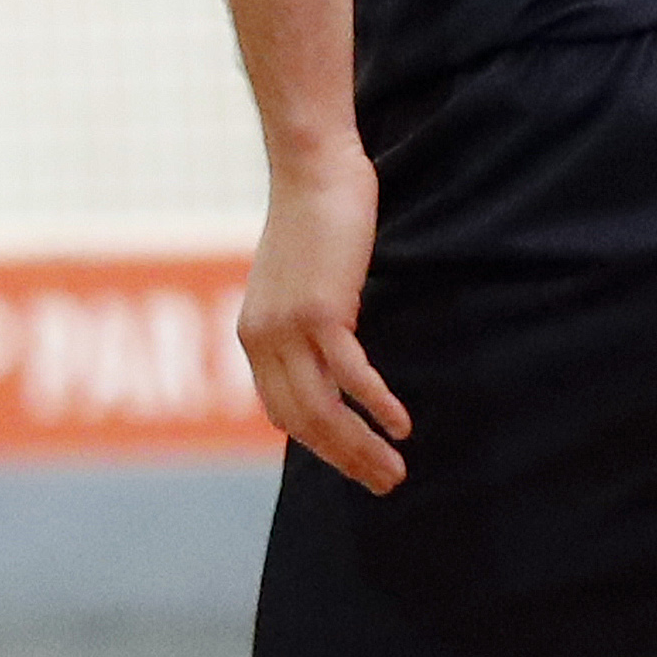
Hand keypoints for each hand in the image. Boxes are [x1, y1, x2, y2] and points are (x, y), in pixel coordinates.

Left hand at [241, 134, 406, 492]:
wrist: (313, 171)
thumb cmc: (315, 224)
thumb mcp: (303, 283)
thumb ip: (310, 323)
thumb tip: (335, 353)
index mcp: (254, 339)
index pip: (285, 413)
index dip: (321, 447)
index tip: (356, 466)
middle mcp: (262, 341)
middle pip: (303, 423)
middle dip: (345, 460)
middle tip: (384, 485)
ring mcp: (287, 328)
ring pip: (323, 409)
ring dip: (361, 446)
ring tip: (395, 471)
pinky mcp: (319, 311)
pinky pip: (349, 374)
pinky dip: (375, 403)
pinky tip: (402, 424)